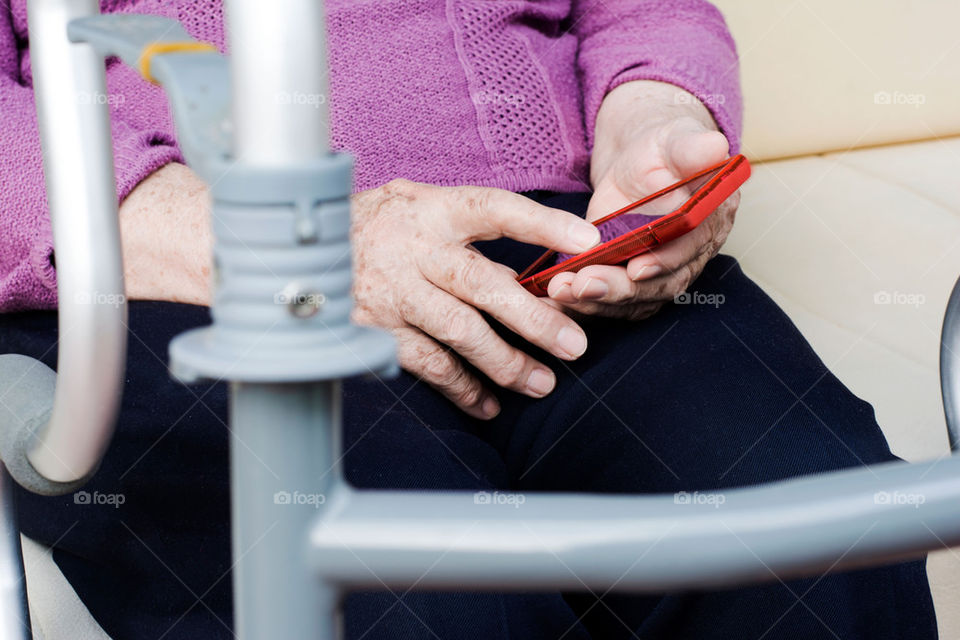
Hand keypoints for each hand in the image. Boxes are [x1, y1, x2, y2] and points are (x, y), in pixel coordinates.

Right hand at [350, 179, 600, 418]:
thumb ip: (468, 233)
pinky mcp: (377, 330)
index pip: (494, 209)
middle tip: (574, 345)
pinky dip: (462, 388)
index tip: (586, 239)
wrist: (303, 251)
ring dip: (504, 363)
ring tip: (541, 383)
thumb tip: (526, 271)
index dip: (541, 222)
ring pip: (458, 332)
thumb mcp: (419, 206)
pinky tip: (489, 404)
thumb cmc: (380, 226)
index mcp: (434, 210)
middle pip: (481, 284)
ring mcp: (394, 292)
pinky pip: (428, 364)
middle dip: (532, 318)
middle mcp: (414, 250)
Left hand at [548, 80, 739, 319]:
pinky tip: (558, 300)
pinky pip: (613, 304)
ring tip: (562, 290)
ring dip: (597, 301)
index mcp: (710, 219)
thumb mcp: (673, 141)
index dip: (665, 261)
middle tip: (582, 285)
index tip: (636, 268)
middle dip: (620, 289)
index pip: (691, 248)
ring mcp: (662, 274)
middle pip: (661, 284)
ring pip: (635, 300)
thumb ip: (690, 148)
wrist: (639, 165)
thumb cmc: (661, 150)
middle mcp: (692, 255)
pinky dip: (585, 305)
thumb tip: (715, 145)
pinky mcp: (634, 283)